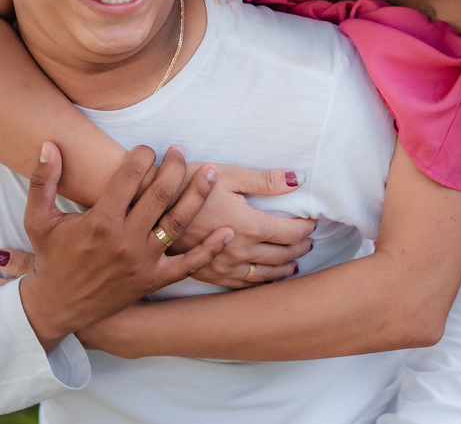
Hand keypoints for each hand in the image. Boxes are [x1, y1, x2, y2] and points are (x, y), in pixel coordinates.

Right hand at [15, 142, 232, 351]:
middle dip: (174, 167)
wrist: (57, 306)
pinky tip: (228, 231)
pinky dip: (210, 249)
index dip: (141, 156)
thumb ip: (43, 180)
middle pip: (160, 194)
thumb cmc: (51, 258)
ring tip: (210, 173)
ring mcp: (143, 262)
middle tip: (180, 151)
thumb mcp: (38, 218)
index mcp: (99, 221)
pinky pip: (188, 265)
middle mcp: (125, 240)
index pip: (128, 177)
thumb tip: (48, 144)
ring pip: (178, 223)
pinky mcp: (154, 281)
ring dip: (198, 195)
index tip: (147, 148)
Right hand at [173, 162, 315, 288]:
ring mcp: (224, 267)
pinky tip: (265, 279)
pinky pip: (242, 286)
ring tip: (295, 262)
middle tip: (308, 242)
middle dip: (300, 248)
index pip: (292, 233)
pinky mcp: (209, 274)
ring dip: (285, 269)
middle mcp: (241, 251)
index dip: (306, 228)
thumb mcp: (228, 175)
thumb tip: (298, 179)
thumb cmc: (189, 185)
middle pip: (283, 255)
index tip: (312, 222)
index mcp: (250, 225)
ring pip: (265, 275)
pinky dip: (260, 283)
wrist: (149, 207)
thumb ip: (265, 180)